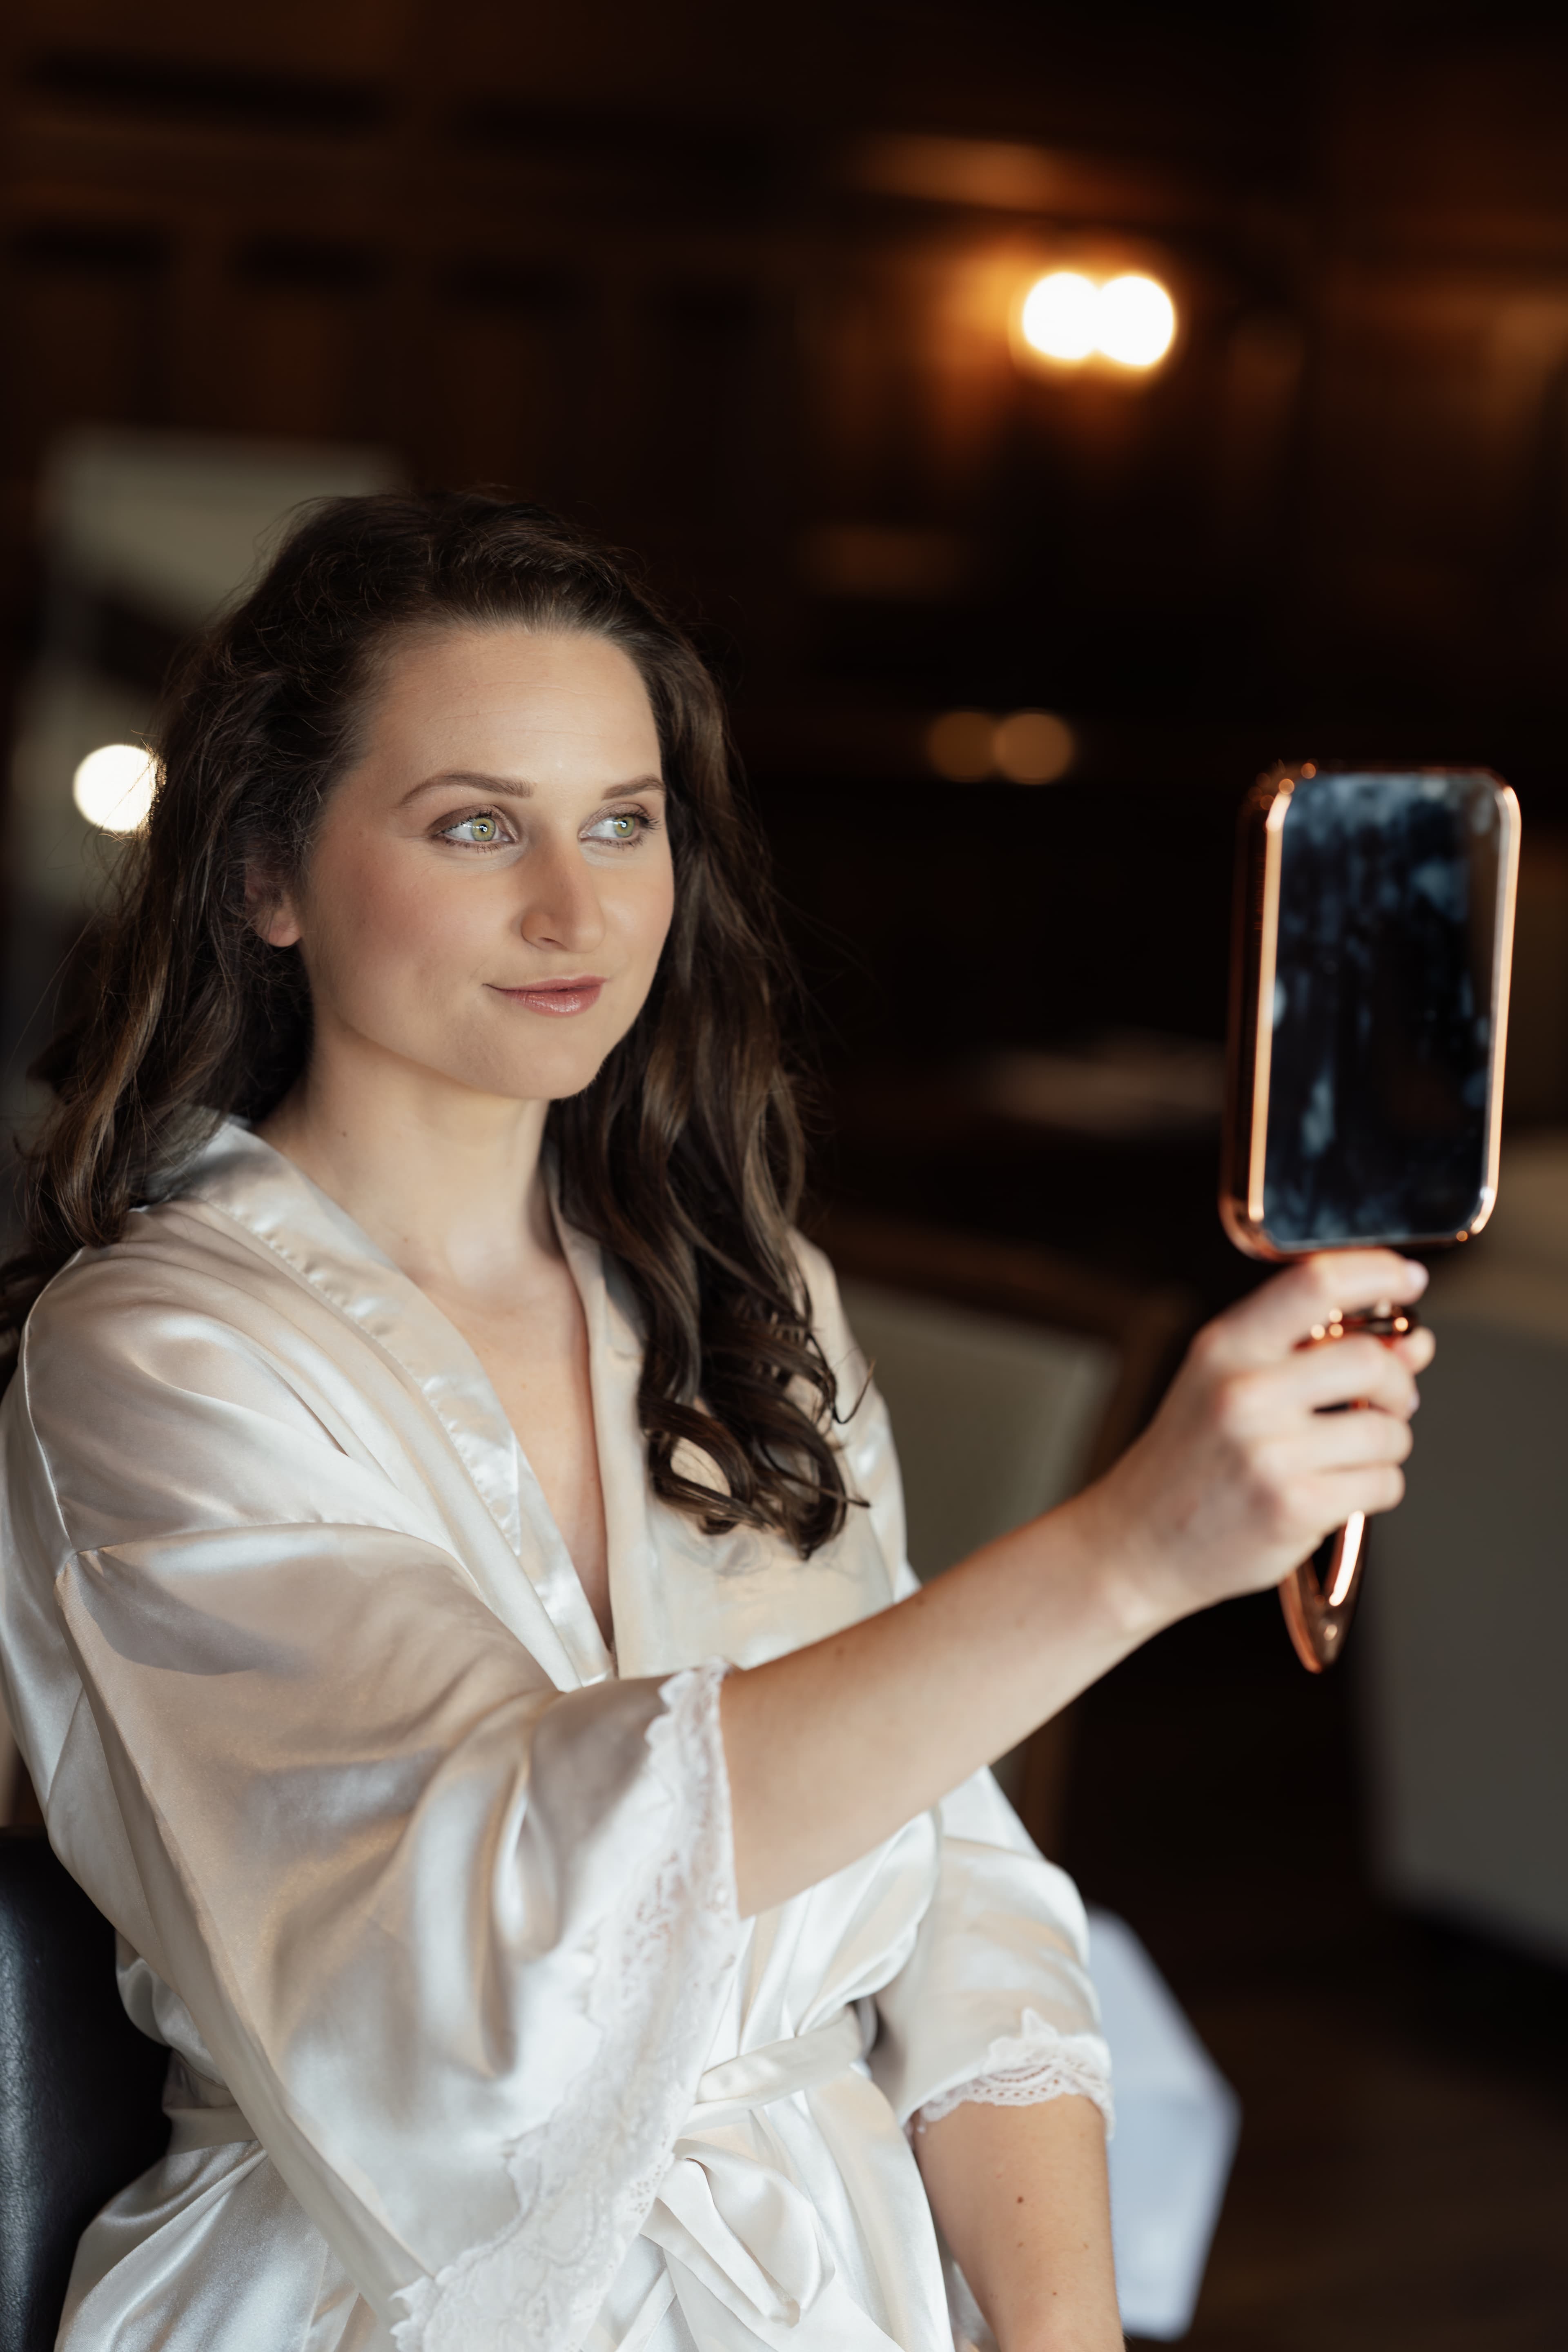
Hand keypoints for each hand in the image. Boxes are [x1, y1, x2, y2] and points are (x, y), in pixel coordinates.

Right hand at [1082, 1249, 1433, 1627]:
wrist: (1139, 1541)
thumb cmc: (1191, 1459)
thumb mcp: (1232, 1383)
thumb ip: (1317, 1352)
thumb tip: (1413, 1341)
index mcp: (1225, 1347)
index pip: (1315, 1283)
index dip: (1377, 1271)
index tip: (1407, 1278)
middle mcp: (1243, 1392)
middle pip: (1370, 1359)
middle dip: (1398, 1383)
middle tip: (1389, 1400)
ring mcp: (1268, 1453)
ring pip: (1387, 1431)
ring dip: (1388, 1444)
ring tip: (1349, 1454)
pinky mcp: (1293, 1507)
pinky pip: (1383, 1484)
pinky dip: (1378, 1487)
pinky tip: (1340, 1489)